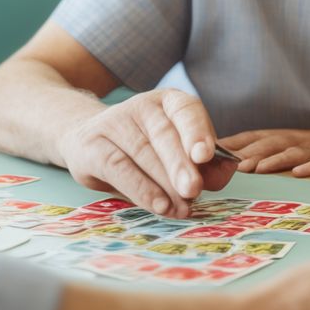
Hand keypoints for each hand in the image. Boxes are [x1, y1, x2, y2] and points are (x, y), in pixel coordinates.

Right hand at [58, 88, 236, 218]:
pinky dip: (141, 189)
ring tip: (182, 208)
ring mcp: (114, 122)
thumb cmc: (143, 149)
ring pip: (143, 153)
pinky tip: (159, 205)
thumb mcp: (175, 152)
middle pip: (164, 134)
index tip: (205, 155)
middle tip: (194, 189)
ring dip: (165, 184)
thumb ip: (201, 164)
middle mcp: (142, 105)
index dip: (197, 131)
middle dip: (181, 164)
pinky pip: (119, 167)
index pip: (186, 110)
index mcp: (169, 101)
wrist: (86, 140)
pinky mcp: (92, 145)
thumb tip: (224, 175)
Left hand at [220, 127, 309, 177]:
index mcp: (286, 140)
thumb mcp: (297, 153)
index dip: (229, 145)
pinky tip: (301, 174)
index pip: (252, 138)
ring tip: (254, 169)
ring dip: (272, 159)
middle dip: (244, 154)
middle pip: (267, 144)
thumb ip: (270, 159)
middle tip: (221, 166)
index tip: (205, 155)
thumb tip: (235, 171)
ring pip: (292, 151)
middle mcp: (299, 140)